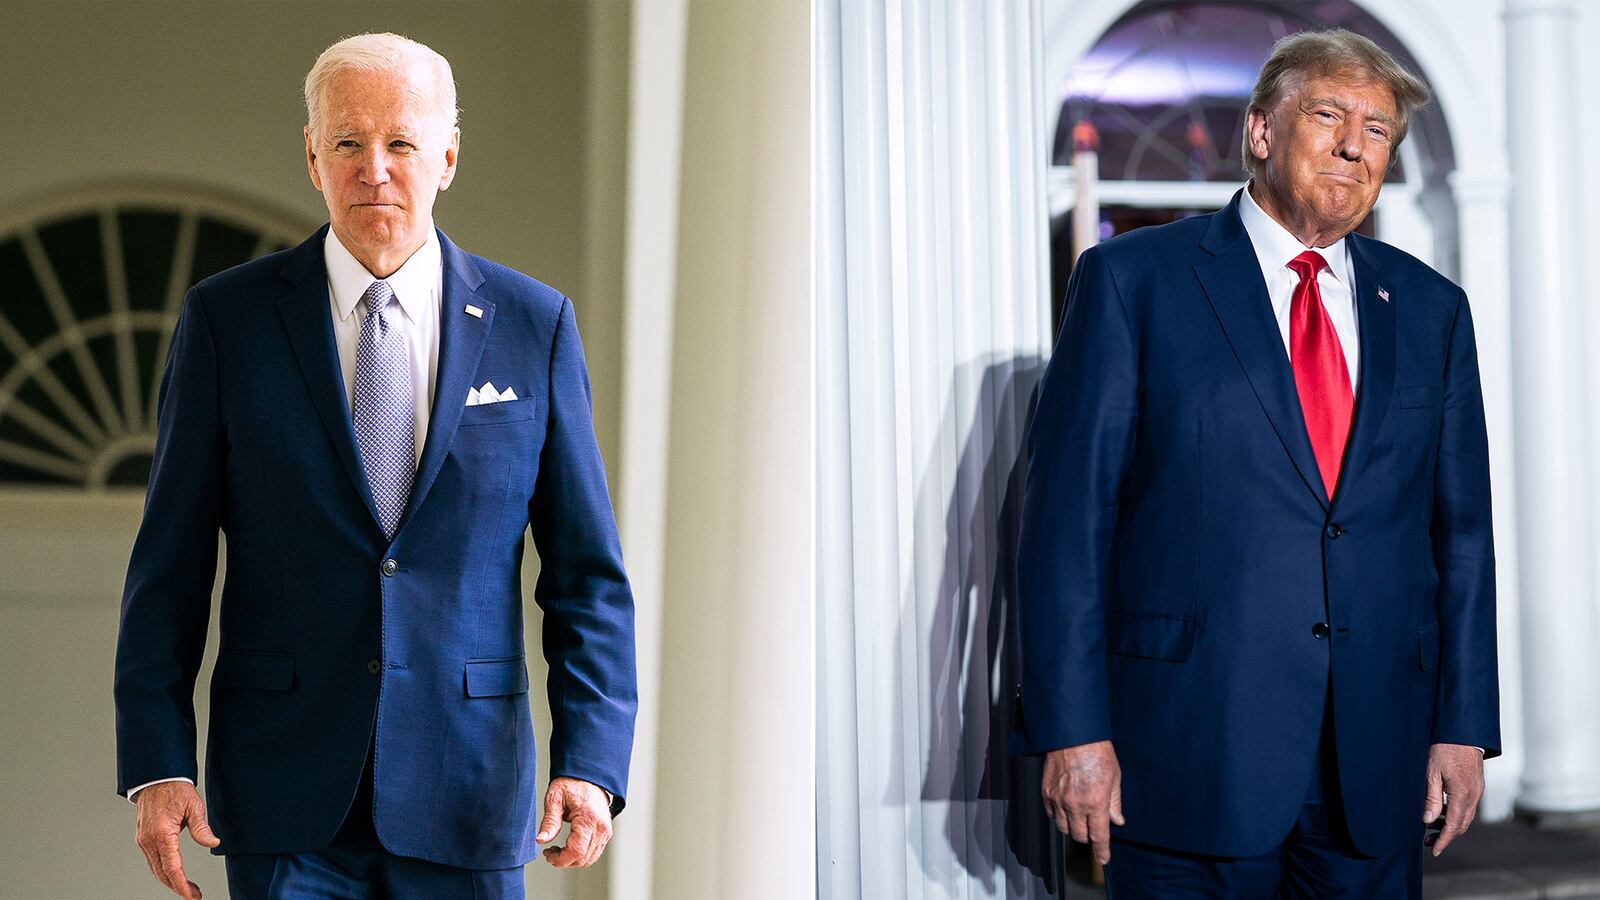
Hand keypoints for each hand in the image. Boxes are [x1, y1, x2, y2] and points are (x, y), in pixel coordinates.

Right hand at [133, 782, 220, 898]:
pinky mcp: (143, 838)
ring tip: (186, 888)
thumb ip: (201, 828)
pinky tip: (173, 873)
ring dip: (170, 880)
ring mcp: (143, 840)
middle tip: (193, 895)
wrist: (157, 777)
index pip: (172, 868)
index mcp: (161, 834)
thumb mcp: (194, 806)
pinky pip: (152, 860)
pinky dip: (163, 870)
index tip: (191, 895)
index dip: (182, 885)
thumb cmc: (176, 789)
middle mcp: (148, 840)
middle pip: (161, 873)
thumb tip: (213, 843)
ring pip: (155, 868)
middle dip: (177, 887)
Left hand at [535, 777, 613, 867]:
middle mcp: (601, 827)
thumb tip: (541, 840)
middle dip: (564, 861)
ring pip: (589, 859)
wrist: (587, 776)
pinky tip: (569, 847)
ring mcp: (605, 831)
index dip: (560, 859)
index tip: (548, 854)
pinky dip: (580, 855)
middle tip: (550, 852)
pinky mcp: (605, 833)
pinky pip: (594, 853)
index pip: (576, 851)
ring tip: (558, 850)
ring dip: (572, 860)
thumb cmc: (571, 784)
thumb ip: (549, 822)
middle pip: (583, 859)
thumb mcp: (555, 799)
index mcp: (589, 818)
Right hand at [1041, 740, 1124, 864]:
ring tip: (1080, 818)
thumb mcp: (1114, 777)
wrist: (1073, 734)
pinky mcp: (1046, 792)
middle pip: (1079, 835)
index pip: (1099, 836)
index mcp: (1095, 802)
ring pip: (1064, 828)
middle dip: (1088, 837)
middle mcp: (1075, 804)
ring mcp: (1058, 799)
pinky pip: (1051, 814)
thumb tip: (1116, 819)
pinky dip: (1059, 816)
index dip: (1102, 851)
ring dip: (1073, 828)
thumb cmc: (1096, 751)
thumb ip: (1114, 802)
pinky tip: (1066, 809)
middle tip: (1093, 829)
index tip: (1103, 858)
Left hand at [1423, 743, 1483, 856]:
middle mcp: (1474, 795)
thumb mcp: (1431, 772)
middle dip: (1445, 835)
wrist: (1462, 730)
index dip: (1443, 840)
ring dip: (1450, 824)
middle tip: (1427, 840)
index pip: (1453, 825)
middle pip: (1462, 824)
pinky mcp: (1476, 785)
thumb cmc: (1444, 747)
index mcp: (1463, 793)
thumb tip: (1428, 820)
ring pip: (1465, 816)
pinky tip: (1441, 810)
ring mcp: (1477, 790)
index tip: (1434, 850)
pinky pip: (1467, 806)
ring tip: (1430, 826)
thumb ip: (1431, 798)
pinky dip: (1455, 813)